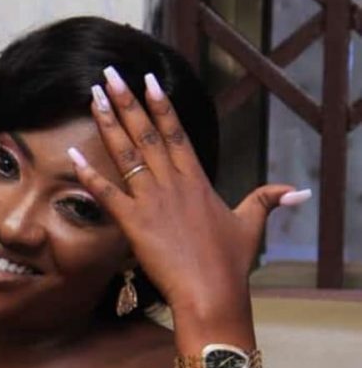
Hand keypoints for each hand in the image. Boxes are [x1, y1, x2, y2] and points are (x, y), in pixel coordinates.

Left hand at [68, 67, 309, 319]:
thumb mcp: (250, 226)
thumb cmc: (229, 264)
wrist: (211, 292)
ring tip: (94, 97)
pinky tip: (73, 155)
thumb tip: (295, 191)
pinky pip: (107, 194)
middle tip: (109, 75)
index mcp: (197, 180)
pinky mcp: (135, 224)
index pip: (176, 133)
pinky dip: (89, 175)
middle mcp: (173, 184)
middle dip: (127, 102)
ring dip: (108, 124)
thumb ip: (266, 201)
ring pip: (127, 154)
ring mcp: (153, 202)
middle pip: (147, 133)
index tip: (149, 81)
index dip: (161, 106)